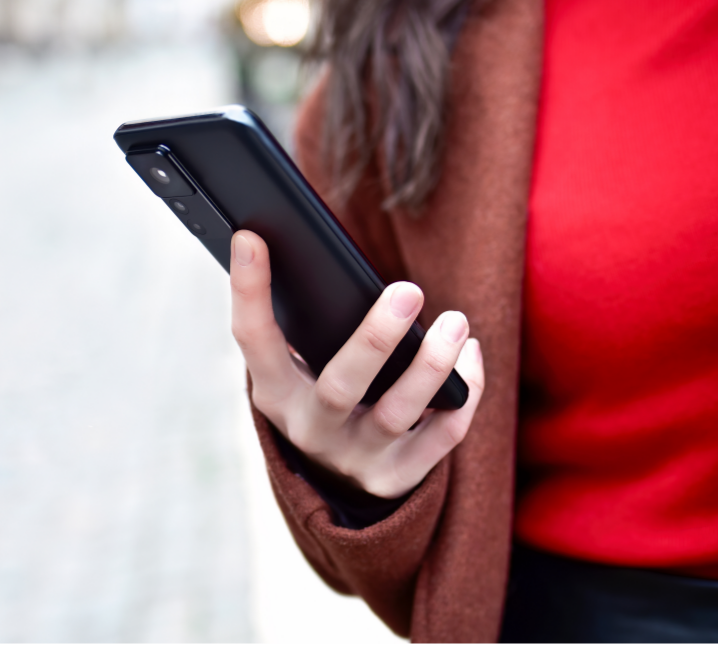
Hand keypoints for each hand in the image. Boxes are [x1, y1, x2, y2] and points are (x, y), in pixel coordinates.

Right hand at [230, 230, 484, 498]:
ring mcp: (356, 459)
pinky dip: (465, 392)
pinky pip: (443, 435)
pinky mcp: (398, 478)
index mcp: (275, 394)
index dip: (248, 290)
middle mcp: (310, 431)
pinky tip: (469, 353)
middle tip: (408, 290)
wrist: (338, 476)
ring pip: (398, 414)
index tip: (250, 238)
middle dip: (375, 339)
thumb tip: (307, 249)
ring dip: (432, 365)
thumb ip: (301, 325)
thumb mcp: (296, 368)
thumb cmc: (320, 392)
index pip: (253, 341)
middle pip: (340, 388)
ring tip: (456, 322)